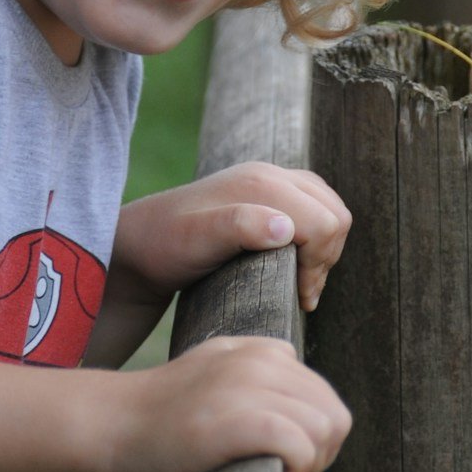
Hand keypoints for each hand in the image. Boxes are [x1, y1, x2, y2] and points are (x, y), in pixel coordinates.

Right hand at [94, 333, 350, 471]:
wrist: (105, 427)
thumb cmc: (154, 424)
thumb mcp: (210, 381)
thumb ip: (251, 383)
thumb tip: (298, 422)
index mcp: (256, 350)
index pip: (320, 395)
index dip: (314, 438)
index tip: (289, 468)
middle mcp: (258, 360)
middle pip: (332, 413)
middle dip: (322, 458)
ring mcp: (247, 386)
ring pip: (325, 430)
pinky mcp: (236, 420)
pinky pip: (301, 447)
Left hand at [111, 162, 351, 319]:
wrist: (137, 244)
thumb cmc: (164, 247)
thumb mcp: (195, 241)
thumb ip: (238, 228)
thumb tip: (286, 227)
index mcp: (261, 184)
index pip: (325, 223)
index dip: (320, 265)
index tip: (301, 298)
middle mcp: (269, 173)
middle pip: (334, 213)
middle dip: (327, 256)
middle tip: (303, 293)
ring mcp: (268, 180)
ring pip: (328, 208)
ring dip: (325, 247)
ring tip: (300, 282)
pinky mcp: (266, 193)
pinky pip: (313, 207)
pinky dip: (317, 236)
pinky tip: (296, 264)